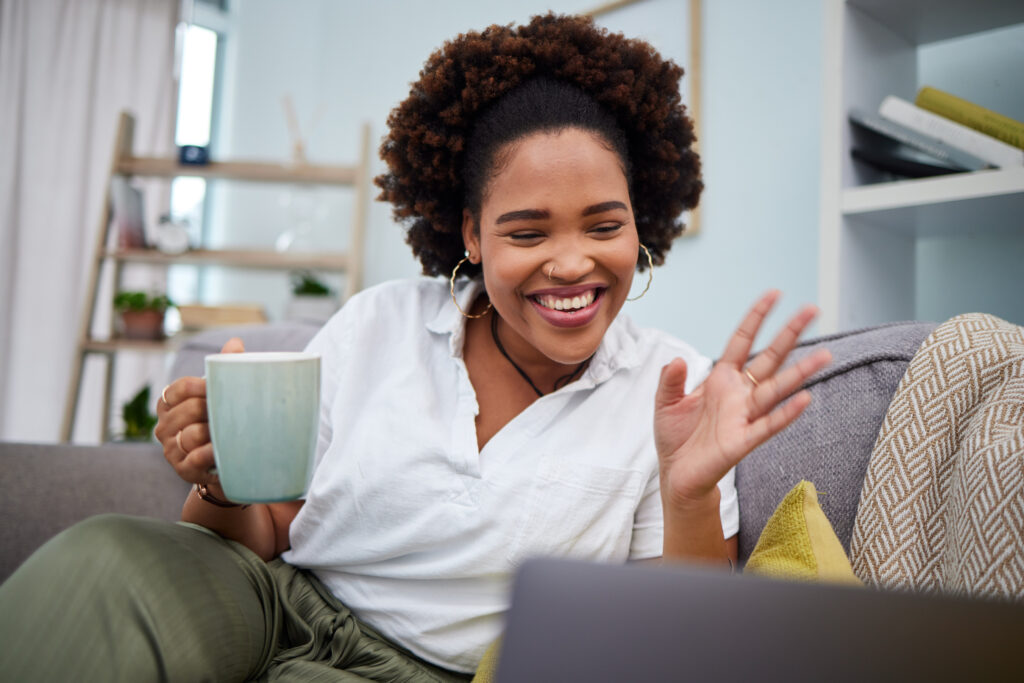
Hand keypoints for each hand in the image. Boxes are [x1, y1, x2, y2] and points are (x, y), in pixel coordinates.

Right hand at [154, 337, 244, 485]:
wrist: (224, 461)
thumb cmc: (219, 420)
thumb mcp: (220, 395)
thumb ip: (224, 368)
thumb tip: (235, 343)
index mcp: (169, 403)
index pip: (179, 388)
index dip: (200, 386)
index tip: (217, 387)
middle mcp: (164, 426)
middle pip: (189, 410)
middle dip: (212, 409)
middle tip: (232, 411)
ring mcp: (171, 448)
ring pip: (192, 434)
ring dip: (215, 432)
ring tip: (232, 431)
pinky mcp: (182, 469)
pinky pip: (196, 458)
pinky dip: (211, 453)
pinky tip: (222, 450)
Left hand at [654, 291, 830, 507]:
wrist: (677, 474)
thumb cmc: (675, 437)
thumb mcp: (665, 402)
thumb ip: (670, 380)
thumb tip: (677, 359)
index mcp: (721, 378)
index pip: (742, 341)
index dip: (757, 318)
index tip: (775, 294)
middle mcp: (739, 393)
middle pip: (770, 358)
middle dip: (790, 334)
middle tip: (813, 310)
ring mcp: (745, 415)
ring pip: (777, 388)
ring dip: (800, 372)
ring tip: (825, 354)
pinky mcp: (744, 440)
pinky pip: (769, 424)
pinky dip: (786, 413)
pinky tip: (805, 398)